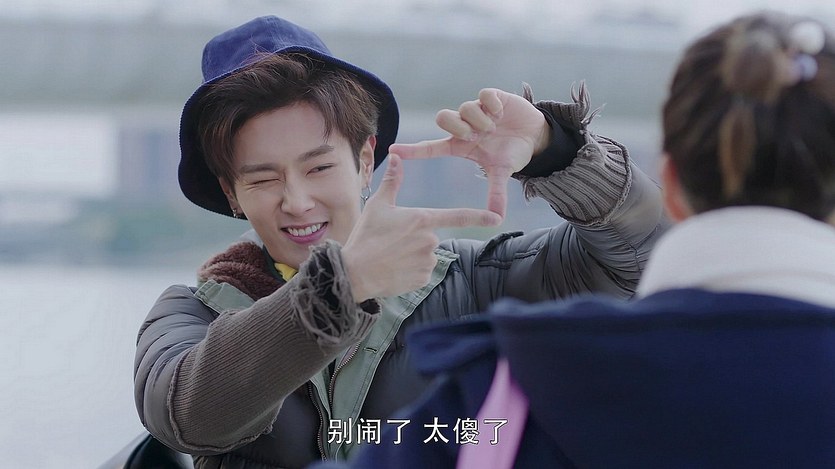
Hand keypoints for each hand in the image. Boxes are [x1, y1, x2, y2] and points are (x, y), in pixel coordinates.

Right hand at [341, 154, 500, 301]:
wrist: (355, 273)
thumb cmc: (366, 236)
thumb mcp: (378, 206)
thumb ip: (393, 181)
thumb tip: (396, 157)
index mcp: (422, 219)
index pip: (458, 216)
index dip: (480, 216)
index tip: (498, 217)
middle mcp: (430, 240)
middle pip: (430, 236)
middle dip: (415, 239)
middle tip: (391, 242)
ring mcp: (428, 261)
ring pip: (426, 255)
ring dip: (412, 255)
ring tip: (390, 256)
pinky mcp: (423, 279)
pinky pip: (421, 272)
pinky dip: (410, 271)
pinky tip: (393, 269)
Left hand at [389, 88, 549, 218]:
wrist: (533, 136)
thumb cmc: (510, 153)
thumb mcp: (502, 173)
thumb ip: (496, 193)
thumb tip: (497, 219)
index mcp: (460, 145)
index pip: (431, 147)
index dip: (412, 150)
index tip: (392, 151)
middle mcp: (465, 125)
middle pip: (443, 118)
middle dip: (458, 128)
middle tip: (474, 136)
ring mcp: (477, 110)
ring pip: (465, 108)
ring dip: (480, 120)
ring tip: (494, 127)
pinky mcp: (492, 97)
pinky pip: (484, 95)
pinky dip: (492, 105)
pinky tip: (501, 113)